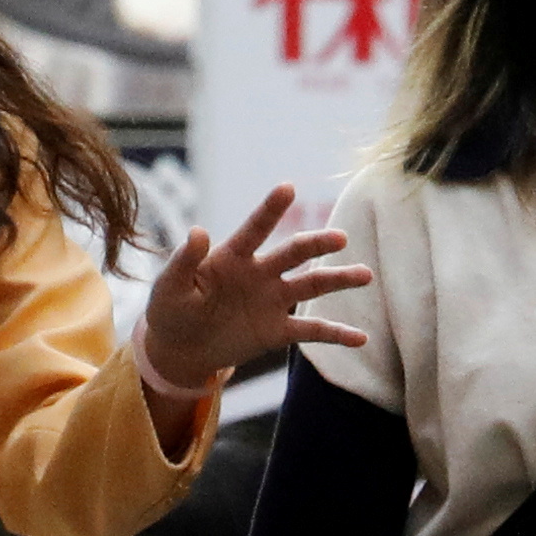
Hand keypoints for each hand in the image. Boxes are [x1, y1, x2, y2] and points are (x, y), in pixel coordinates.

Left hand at [143, 188, 371, 404]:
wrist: (180, 347)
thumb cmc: (172, 309)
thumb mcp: (170, 286)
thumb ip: (184, 261)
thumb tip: (198, 231)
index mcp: (232, 256)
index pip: (255, 228)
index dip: (270, 209)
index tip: (287, 188)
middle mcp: (260, 272)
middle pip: (293, 253)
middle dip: (316, 244)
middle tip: (339, 238)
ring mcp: (272, 300)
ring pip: (311, 285)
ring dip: (338, 279)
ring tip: (365, 275)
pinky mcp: (278, 331)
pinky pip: (312, 330)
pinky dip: (336, 334)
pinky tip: (361, 338)